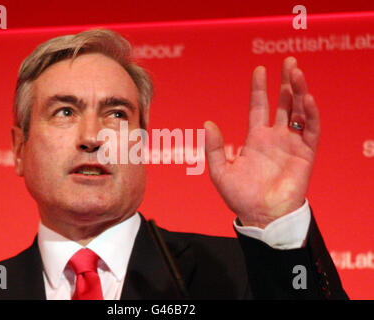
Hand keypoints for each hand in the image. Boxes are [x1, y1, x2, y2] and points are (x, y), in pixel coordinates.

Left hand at [204, 57, 319, 227]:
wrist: (261, 216)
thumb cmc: (240, 196)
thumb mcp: (220, 171)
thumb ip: (214, 148)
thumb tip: (208, 123)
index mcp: (256, 139)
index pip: (259, 107)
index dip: (259, 89)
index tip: (259, 69)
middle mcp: (275, 137)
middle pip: (283, 104)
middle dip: (286, 83)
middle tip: (288, 62)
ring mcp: (292, 144)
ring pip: (299, 112)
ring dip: (299, 92)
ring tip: (296, 73)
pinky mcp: (305, 154)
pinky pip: (311, 130)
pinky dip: (310, 114)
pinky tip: (306, 99)